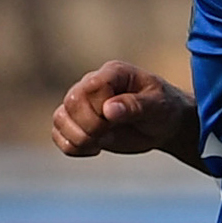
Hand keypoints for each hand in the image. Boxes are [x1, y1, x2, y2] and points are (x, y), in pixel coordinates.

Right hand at [52, 60, 205, 166]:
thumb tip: (108, 110)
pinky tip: (95, 148)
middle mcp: (92, 85)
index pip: (89, 87)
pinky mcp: (77, 123)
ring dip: (79, 138)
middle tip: (110, 133)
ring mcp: (83, 104)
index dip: (97, 109)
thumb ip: (134, 106)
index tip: (114, 120)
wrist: (163, 125)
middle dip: (89, 127)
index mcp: (112, 73)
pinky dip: (72, 147)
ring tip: (102, 142)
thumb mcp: (157, 106)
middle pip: (70, 104)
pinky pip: (58, 135)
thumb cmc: (164, 109)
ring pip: (60, 119)